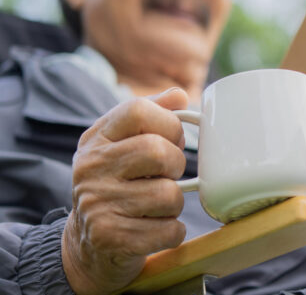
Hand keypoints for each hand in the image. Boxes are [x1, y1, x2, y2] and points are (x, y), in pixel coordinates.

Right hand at [62, 88, 188, 294]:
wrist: (88, 246)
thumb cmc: (118, 186)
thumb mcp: (123, 144)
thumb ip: (152, 116)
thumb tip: (180, 96)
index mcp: (96, 138)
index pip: (139, 110)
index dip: (169, 123)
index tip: (171, 140)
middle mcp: (91, 167)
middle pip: (159, 151)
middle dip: (176, 166)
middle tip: (167, 176)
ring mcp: (97, 204)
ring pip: (169, 194)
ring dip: (175, 204)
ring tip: (158, 206)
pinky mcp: (109, 238)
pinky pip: (169, 229)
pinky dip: (173, 232)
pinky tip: (156, 229)